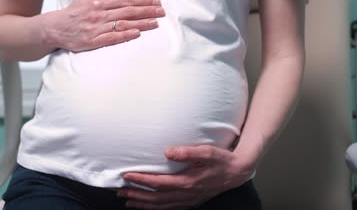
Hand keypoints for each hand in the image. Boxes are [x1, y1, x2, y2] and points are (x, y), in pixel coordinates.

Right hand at [41, 0, 165, 51]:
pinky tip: (137, 33)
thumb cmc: (76, 11)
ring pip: (123, 24)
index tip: (156, 2)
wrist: (57, 28)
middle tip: (161, 12)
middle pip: (128, 11)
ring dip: (141, 23)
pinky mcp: (93, 41)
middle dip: (147, 11)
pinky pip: (112, 38)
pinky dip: (125, 35)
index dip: (143, 1)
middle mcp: (99, 14)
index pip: (126, 0)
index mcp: (100, 1)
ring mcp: (97, 28)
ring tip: (155, 23)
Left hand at [117, 144, 255, 209]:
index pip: (158, 183)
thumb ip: (187, 152)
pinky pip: (169, 208)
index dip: (141, 180)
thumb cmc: (221, 160)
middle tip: (119, 190)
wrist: (237, 172)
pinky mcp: (191, 201)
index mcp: (188, 182)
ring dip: (142, 204)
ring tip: (127, 200)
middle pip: (155, 198)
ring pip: (161, 206)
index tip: (126, 175)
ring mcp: (189, 200)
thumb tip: (167, 151)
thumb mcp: (207, 151)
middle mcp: (186, 194)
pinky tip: (147, 206)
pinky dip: (155, 208)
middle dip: (136, 194)